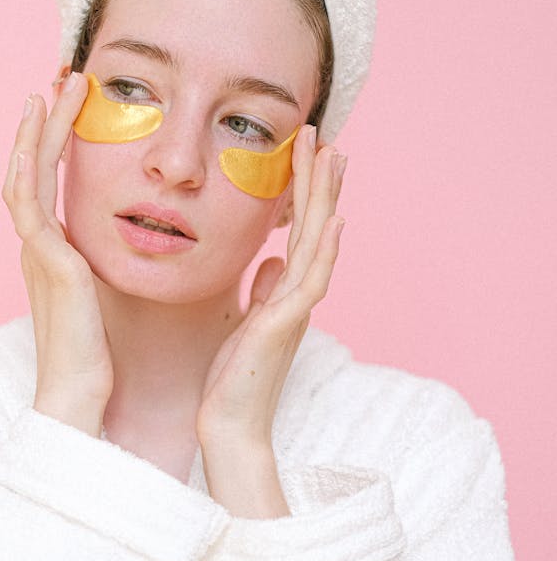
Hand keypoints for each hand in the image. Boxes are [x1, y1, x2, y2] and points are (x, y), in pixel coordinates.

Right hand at [1, 72, 112, 434]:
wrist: (80, 393)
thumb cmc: (100, 354)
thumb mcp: (113, 295)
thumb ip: (120, 265)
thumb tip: (152, 244)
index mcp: (57, 252)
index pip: (54, 183)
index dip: (62, 143)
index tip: (81, 108)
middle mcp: (41, 246)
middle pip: (35, 169)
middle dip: (48, 124)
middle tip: (65, 82)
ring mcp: (38, 251)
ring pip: (25, 175)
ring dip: (37, 131)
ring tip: (52, 91)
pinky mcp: (46, 260)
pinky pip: (28, 205)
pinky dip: (26, 168)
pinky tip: (33, 139)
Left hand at [197, 129, 345, 506]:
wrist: (228, 424)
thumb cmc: (233, 378)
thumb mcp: (244, 323)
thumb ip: (261, 291)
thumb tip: (269, 260)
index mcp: (285, 291)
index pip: (298, 230)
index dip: (303, 190)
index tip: (306, 151)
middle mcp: (296, 295)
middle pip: (314, 225)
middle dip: (319, 180)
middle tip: (326, 135)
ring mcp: (295, 309)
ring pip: (317, 242)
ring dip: (325, 199)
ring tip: (333, 158)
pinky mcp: (284, 326)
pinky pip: (309, 280)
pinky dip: (322, 249)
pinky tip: (332, 221)